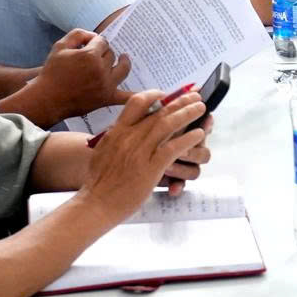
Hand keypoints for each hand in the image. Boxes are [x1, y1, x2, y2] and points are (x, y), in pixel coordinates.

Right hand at [30, 29, 130, 123]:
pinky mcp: (106, 99)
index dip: (94, 43)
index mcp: (90, 55)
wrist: (47, 98)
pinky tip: (149, 94)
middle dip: (104, 53)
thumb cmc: (51, 72)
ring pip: (122, 69)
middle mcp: (101, 70)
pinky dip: (136, 96)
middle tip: (95, 57)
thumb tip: (93, 36)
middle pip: (111, 55)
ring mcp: (106, 85)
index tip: (87, 46)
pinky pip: (125, 97)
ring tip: (124, 59)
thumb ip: (78, 34)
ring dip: (124, 62)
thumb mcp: (60, 46)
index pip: (101, 42)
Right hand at [80, 89, 208, 213]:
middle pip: (159, 111)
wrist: (96, 203)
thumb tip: (123, 128)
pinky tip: (198, 134)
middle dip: (180, 101)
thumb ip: (116, 137)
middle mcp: (129, 137)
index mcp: (117, 131)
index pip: (137, 103)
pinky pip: (173, 148)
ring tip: (201, 108)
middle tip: (194, 95)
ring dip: (187, 114)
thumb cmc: (98, 182)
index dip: (154, 94)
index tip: (167, 94)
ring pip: (168, 125)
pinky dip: (188, 139)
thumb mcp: (103, 151)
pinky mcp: (150, 168)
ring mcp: (140, 152)